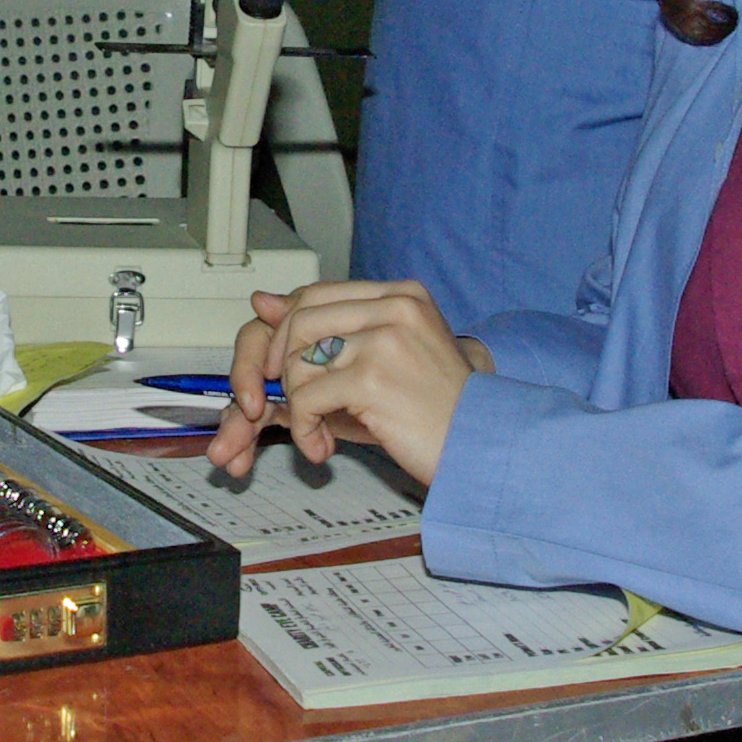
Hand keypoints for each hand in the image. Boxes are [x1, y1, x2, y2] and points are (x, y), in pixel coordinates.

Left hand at [202, 280, 487, 483]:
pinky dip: (304, 429)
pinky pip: (306, 398)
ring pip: (299, 361)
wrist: (480, 448)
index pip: (318, 293)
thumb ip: (329, 328)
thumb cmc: (435, 410)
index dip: (288, 331)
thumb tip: (261, 301)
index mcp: (403, 295)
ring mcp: (385, 341)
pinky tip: (321, 447)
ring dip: (297, 405)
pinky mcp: (372, 379)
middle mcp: (395, 308)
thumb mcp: (383, 359)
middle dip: (281, 367)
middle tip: (296, 404)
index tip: (282, 366)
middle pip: (301, 321)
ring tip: (316, 430)